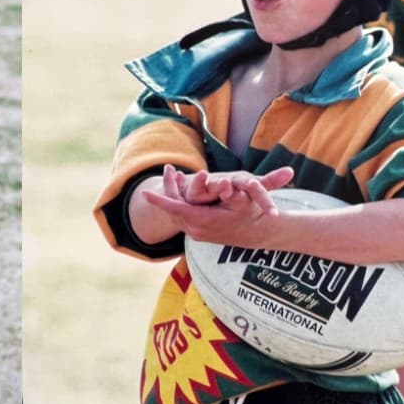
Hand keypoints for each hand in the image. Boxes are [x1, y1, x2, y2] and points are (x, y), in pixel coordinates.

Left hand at [143, 165, 293, 245]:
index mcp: (203, 221)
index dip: (159, 201)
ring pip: (176, 213)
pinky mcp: (199, 232)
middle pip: (172, 209)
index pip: (175, 210)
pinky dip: (178, 203)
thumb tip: (225, 182)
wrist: (259, 233)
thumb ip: (231, 193)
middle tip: (167, 170)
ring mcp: (197, 233)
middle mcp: (196, 229)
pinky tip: (179, 190)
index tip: (144, 193)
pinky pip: (182, 217)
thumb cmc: (251, 213)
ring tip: (172, 175)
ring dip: (172, 196)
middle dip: (166, 190)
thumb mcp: (243, 201)